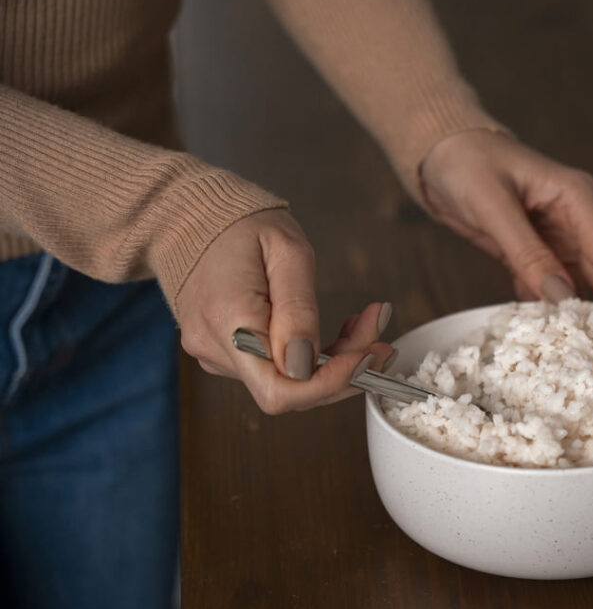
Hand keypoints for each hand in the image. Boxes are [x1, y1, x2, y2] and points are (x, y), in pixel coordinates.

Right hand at [176, 209, 393, 413]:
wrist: (192, 217)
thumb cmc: (242, 225)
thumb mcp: (287, 252)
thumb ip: (298, 309)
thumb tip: (305, 364)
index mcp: (228, 321)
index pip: (280, 389)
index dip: (330, 383)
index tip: (367, 356)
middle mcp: (217, 348)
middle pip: (291, 391)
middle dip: (345, 370)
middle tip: (383, 340)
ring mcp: (218, 355)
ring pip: (289, 381)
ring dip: (336, 360)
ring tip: (365, 324)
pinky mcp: (227, 353)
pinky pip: (277, 368)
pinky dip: (315, 356)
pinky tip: (340, 331)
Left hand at [419, 129, 592, 315]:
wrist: (439, 153)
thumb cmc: (465, 163)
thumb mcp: (493, 205)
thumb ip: (527, 252)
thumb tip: (561, 297)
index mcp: (576, 198)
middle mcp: (574, 219)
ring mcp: (555, 238)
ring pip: (578, 285)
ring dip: (583, 318)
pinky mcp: (534, 252)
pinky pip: (548, 287)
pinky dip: (548, 311)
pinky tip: (552, 338)